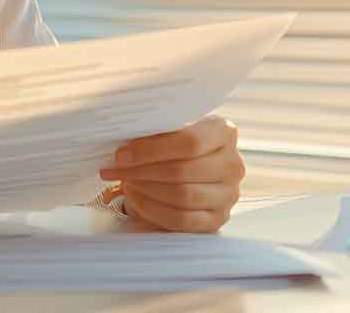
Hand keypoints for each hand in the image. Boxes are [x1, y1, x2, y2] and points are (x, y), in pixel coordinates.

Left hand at [98, 115, 243, 232]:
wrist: (188, 170)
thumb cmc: (174, 145)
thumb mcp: (170, 130)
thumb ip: (156, 132)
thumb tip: (124, 142)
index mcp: (224, 132)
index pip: (189, 142)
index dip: (150, 150)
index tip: (121, 154)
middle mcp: (233, 164)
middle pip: (182, 171)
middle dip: (141, 171)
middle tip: (116, 170)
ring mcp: (228, 195)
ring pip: (182, 196)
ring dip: (146, 190)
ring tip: (126, 182)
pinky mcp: (216, 220)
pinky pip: (181, 220)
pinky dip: (153, 210)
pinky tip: (136, 199)